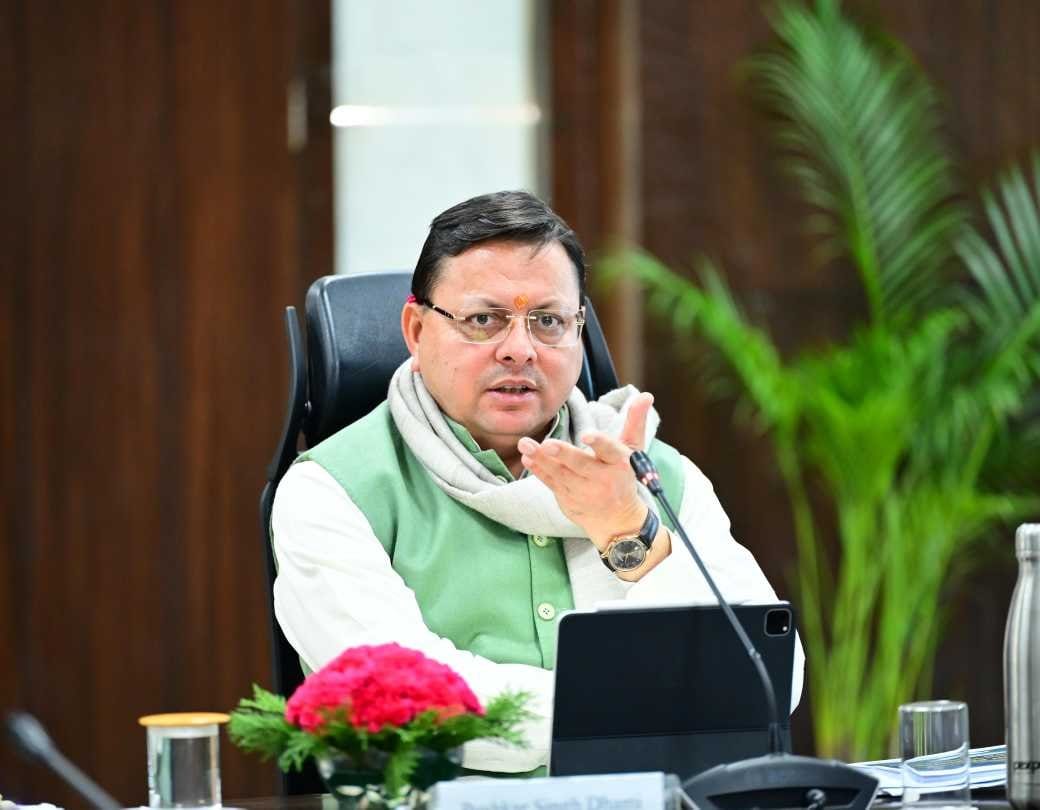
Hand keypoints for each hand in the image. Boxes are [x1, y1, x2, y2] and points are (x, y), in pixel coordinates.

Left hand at [518, 392, 654, 549]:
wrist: (617, 520)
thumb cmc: (623, 476)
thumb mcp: (634, 450)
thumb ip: (635, 422)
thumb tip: (646, 395)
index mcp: (619, 464)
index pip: (610, 451)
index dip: (599, 443)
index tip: (587, 435)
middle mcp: (602, 479)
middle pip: (581, 465)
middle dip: (564, 455)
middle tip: (548, 444)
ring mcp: (583, 492)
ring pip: (561, 474)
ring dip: (542, 459)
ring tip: (525, 444)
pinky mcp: (568, 500)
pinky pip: (551, 483)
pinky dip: (539, 470)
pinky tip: (527, 457)